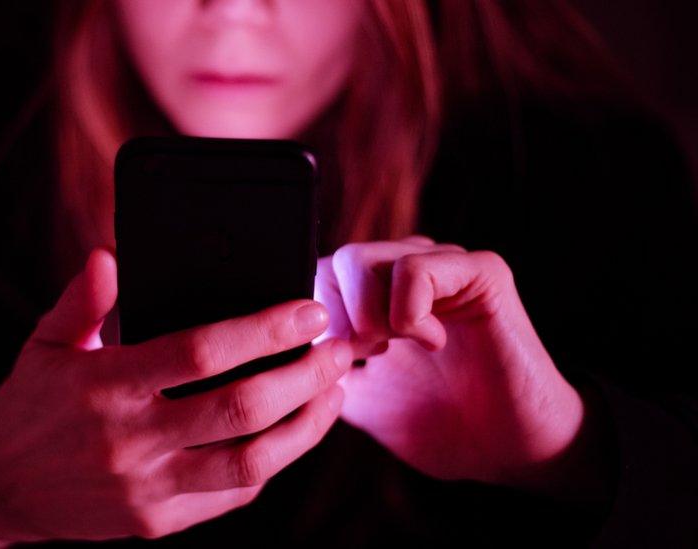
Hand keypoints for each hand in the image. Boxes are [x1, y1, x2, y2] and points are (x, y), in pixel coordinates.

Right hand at [0, 248, 351, 546]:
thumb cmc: (29, 405)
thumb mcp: (45, 343)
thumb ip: (81, 299)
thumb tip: (110, 256)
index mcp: (105, 385)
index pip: (200, 352)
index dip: (263, 330)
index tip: (307, 312)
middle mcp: (130, 439)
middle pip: (240, 407)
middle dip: (304, 375)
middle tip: (337, 349)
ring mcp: (146, 487)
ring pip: (249, 462)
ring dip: (305, 427)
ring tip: (334, 393)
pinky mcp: (156, 522)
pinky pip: (230, 496)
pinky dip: (271, 464)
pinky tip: (293, 433)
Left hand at [314, 236, 584, 486]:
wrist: (510, 451)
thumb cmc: (441, 424)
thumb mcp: (360, 398)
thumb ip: (321, 366)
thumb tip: (280, 348)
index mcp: (379, 293)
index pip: (317, 275)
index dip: (311, 319)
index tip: (331, 362)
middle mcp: (408, 269)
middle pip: (334, 262)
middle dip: (334, 320)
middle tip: (362, 359)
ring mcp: (443, 265)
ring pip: (362, 259)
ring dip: (364, 317)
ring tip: (392, 351)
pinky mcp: (480, 272)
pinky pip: (414, 267)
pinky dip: (407, 313)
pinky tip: (430, 342)